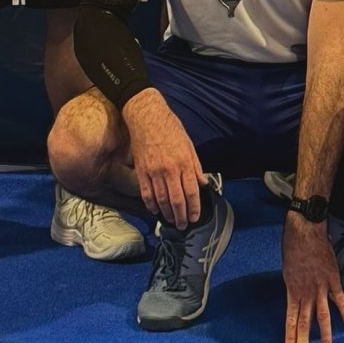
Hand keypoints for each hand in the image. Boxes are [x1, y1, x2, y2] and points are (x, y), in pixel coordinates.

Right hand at [124, 91, 204, 225]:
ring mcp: (154, 171)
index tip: (195, 218)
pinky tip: (155, 211)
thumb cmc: (170, 129)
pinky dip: (151, 205)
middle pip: (177, 200)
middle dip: (181, 216)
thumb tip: (202, 184)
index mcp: (184, 163)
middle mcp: (169, 170)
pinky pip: (146, 193)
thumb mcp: (189, 146)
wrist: (147, 117)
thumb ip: (196, 167)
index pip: (192, 192)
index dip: (194, 209)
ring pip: (161, 200)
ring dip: (167, 214)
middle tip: (183, 226)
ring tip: (171, 221)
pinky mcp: (141, 171)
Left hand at [280, 214, 343, 342]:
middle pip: (304, 322)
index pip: (290, 320)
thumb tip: (296, 293)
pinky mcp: (333, 280)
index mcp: (292, 291)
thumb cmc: (293, 247)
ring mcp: (320, 288)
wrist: (304, 232)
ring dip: (324, 333)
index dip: (290, 336)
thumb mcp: (287, 269)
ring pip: (322, 315)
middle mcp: (306, 293)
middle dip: (303, 341)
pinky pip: (340, 299)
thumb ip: (293, 284)